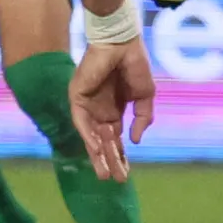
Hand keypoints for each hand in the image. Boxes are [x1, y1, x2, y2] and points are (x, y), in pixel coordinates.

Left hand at [69, 33, 156, 180]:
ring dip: (97, 154)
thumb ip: (143, 118)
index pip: (115, 139)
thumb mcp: (145, 96)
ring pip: (91, 136)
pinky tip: (96, 148)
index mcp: (114, 110)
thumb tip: (136, 141)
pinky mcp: (77, 96)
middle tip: (114, 180)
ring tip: (104, 173)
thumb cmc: (135, 64)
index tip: (125, 174)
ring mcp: (87, 104)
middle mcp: (99, 111)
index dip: (120, 156)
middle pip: (102, 142)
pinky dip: (88, 134)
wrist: (122, 42)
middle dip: (109, 161)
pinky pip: (81, 120)